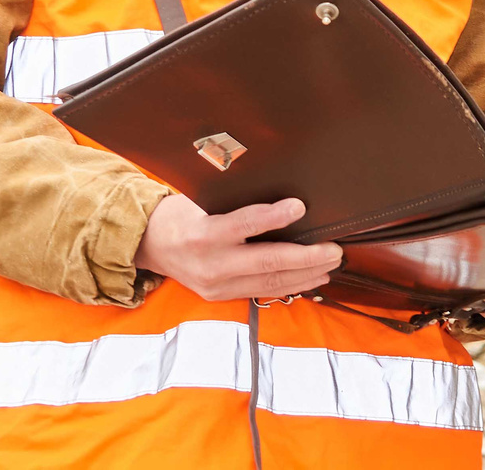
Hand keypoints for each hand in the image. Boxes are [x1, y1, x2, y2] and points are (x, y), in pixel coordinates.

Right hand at [134, 195, 342, 301]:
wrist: (151, 245)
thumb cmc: (181, 214)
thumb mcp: (200, 200)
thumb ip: (234, 201)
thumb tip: (278, 188)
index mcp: (204, 234)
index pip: (245, 224)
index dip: (275, 216)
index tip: (300, 206)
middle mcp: (212, 264)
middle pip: (267, 263)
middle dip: (306, 257)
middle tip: (334, 249)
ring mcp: (217, 285)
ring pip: (270, 282)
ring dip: (305, 274)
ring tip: (330, 264)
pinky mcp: (222, 297)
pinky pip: (262, 291)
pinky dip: (290, 284)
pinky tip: (311, 277)